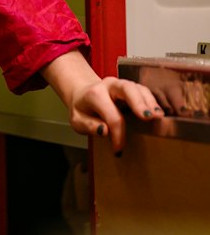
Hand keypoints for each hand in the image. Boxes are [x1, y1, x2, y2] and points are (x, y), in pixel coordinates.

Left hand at [42, 50, 163, 153]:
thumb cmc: (83, 110)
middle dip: (139, 103)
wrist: (83, 94)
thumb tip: (105, 131)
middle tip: (148, 117)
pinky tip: (158, 113)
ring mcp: (122, 84)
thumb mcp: (77, 121)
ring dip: (149, 102)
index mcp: (94, 94)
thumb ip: (88, 126)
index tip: (119, 150)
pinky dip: (152, 101)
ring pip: (138, 88)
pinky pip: (144, 91)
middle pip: (127, 89)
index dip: (118, 135)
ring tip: (158, 116)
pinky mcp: (131, 88)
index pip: (111, 115)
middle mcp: (109, 85)